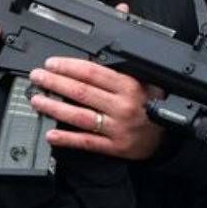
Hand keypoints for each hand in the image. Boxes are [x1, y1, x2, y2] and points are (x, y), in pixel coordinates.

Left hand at [27, 47, 165, 161]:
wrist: (168, 135)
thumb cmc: (154, 105)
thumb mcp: (146, 82)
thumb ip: (121, 73)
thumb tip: (91, 61)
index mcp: (130, 87)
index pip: (94, 73)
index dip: (69, 67)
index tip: (52, 64)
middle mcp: (123, 106)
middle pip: (82, 92)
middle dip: (55, 83)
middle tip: (38, 77)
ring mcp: (118, 128)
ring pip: (80, 116)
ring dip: (55, 107)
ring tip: (37, 101)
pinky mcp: (115, 147)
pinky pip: (87, 142)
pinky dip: (67, 138)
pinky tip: (52, 134)